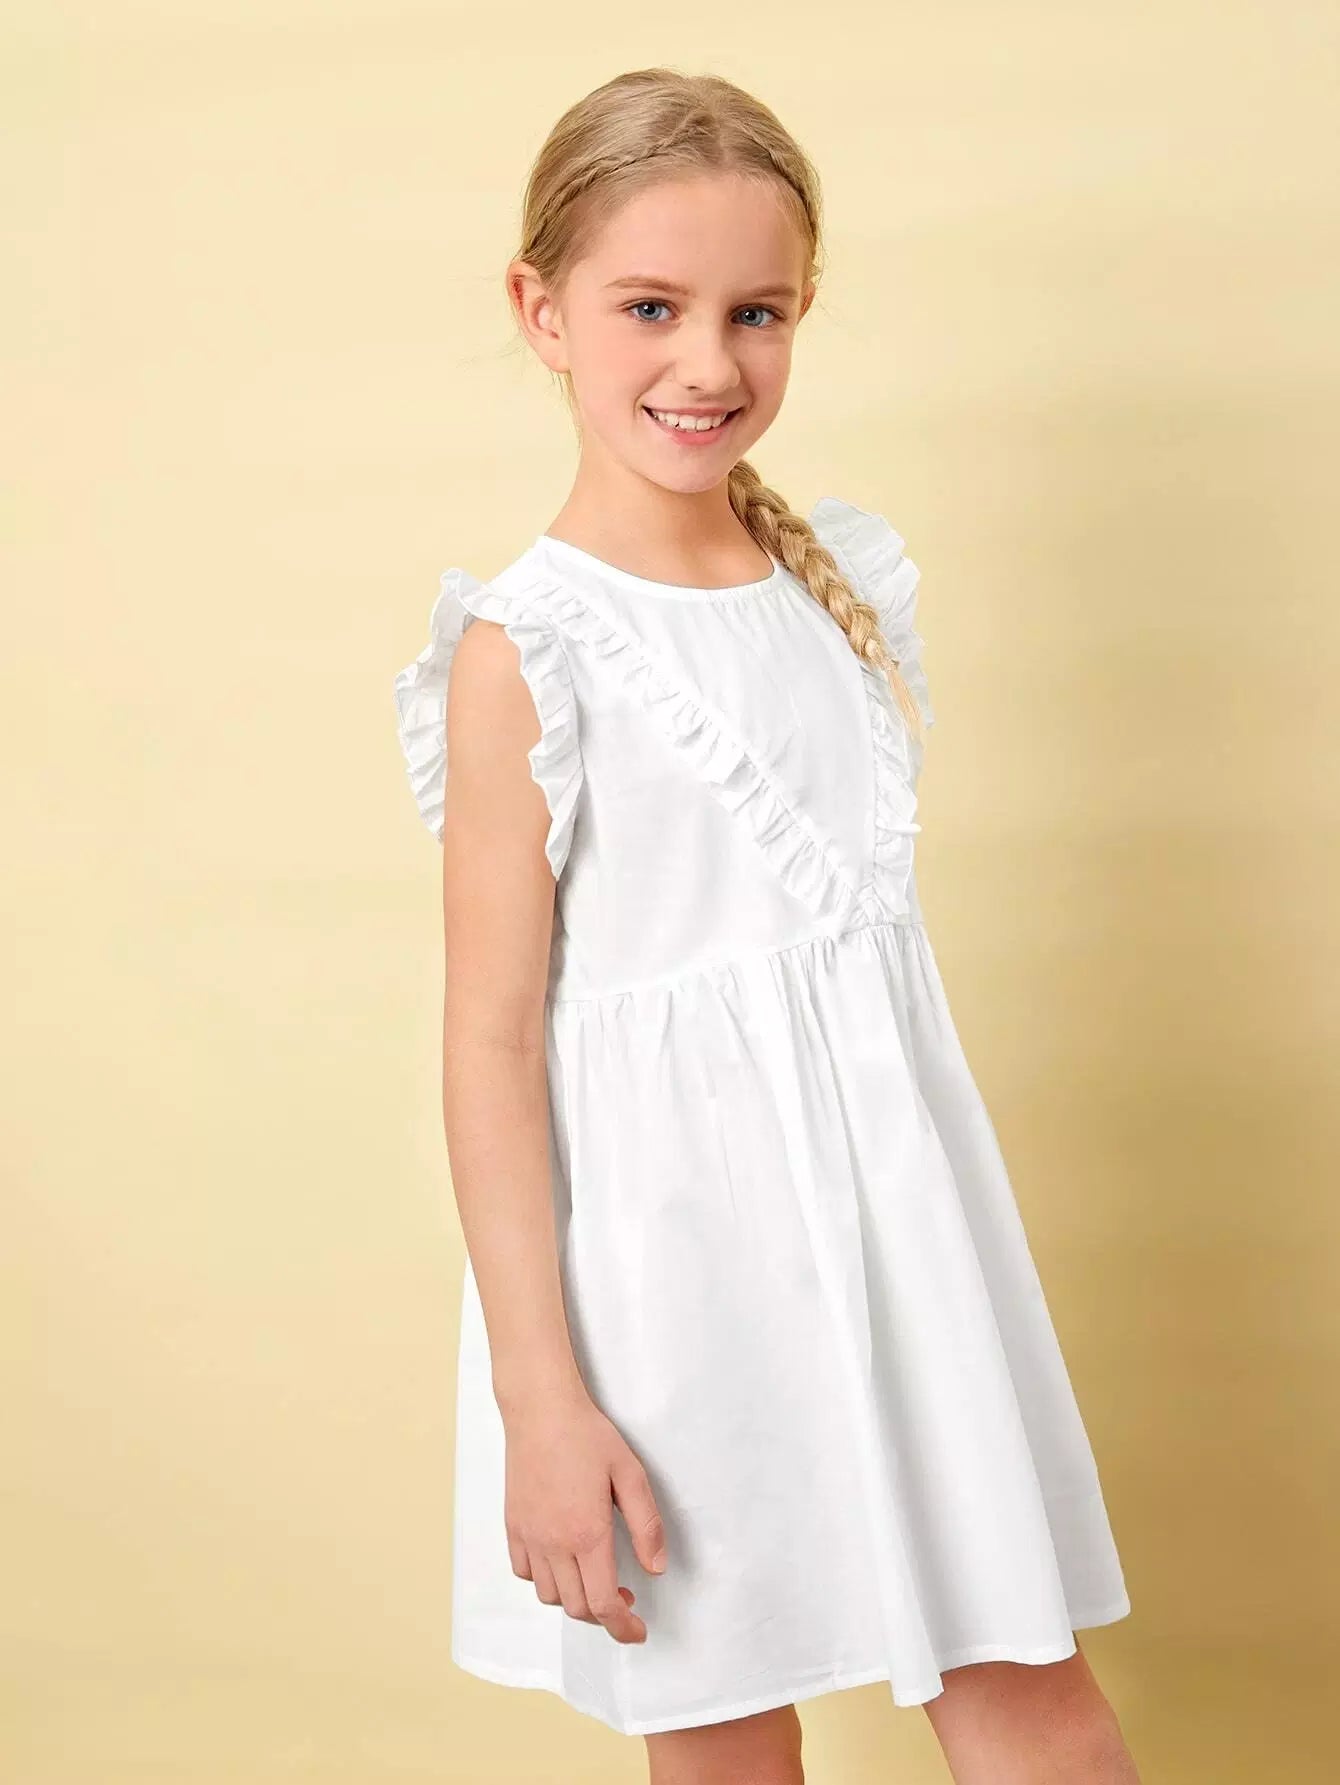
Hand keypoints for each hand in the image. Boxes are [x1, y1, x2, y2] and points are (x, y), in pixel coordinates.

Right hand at [502, 1388, 666, 1644]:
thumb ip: (646, 1526)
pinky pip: (524, 1572)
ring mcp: (529, 1536)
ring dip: (574, 1598)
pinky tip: (561, 1560)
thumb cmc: (587, 1436)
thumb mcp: (630, 1474)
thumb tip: (655, 1569)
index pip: (603, 1604)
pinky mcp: (513, 1526)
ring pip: (549, 1595)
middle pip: (577, 1607)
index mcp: (587, 1534)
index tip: (637, 1632)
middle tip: (624, 1599)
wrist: (540, 1410)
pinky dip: (544, 1579)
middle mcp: (553, 1544)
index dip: (622, 1628)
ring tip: (594, 1577)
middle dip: (604, 1614)